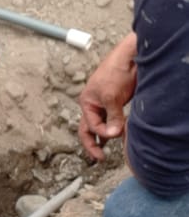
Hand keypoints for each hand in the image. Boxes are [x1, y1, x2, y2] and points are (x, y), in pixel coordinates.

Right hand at [77, 33, 136, 160]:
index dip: (102, 133)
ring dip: (104, 137)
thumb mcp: (112, 97)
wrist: (130, 58)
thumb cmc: (115, 71)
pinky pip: (112, 120)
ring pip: (101, 125)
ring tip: (105, 152)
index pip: (90, 126)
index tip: (114, 135)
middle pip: (89, 129)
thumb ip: (113, 118)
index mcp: (86, 102)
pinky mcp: (116, 103)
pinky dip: (114, 129)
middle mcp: (93, 105)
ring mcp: (104, 104)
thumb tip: (113, 135)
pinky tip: (117, 136)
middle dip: (93, 144)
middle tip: (99, 158)